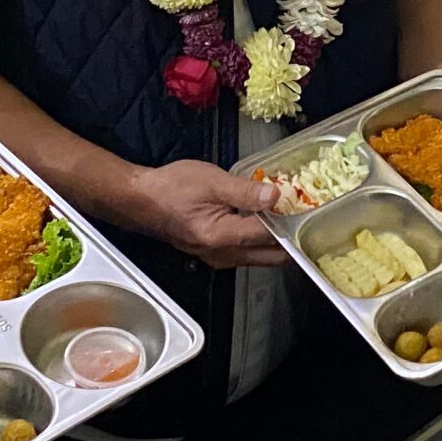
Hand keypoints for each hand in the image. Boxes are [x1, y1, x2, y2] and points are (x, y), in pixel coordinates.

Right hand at [120, 160, 287, 268]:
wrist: (141, 200)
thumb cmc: (170, 189)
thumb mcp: (211, 182)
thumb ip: (245, 191)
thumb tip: (275, 197)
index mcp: (222, 237)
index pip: (268, 236)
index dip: (288, 220)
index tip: (300, 205)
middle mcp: (222, 256)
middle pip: (271, 256)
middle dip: (288, 236)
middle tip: (297, 212)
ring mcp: (218, 258)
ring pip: (259, 256)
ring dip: (273, 238)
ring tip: (280, 212)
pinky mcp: (215, 254)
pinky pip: (246, 252)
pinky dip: (258, 238)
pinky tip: (259, 218)